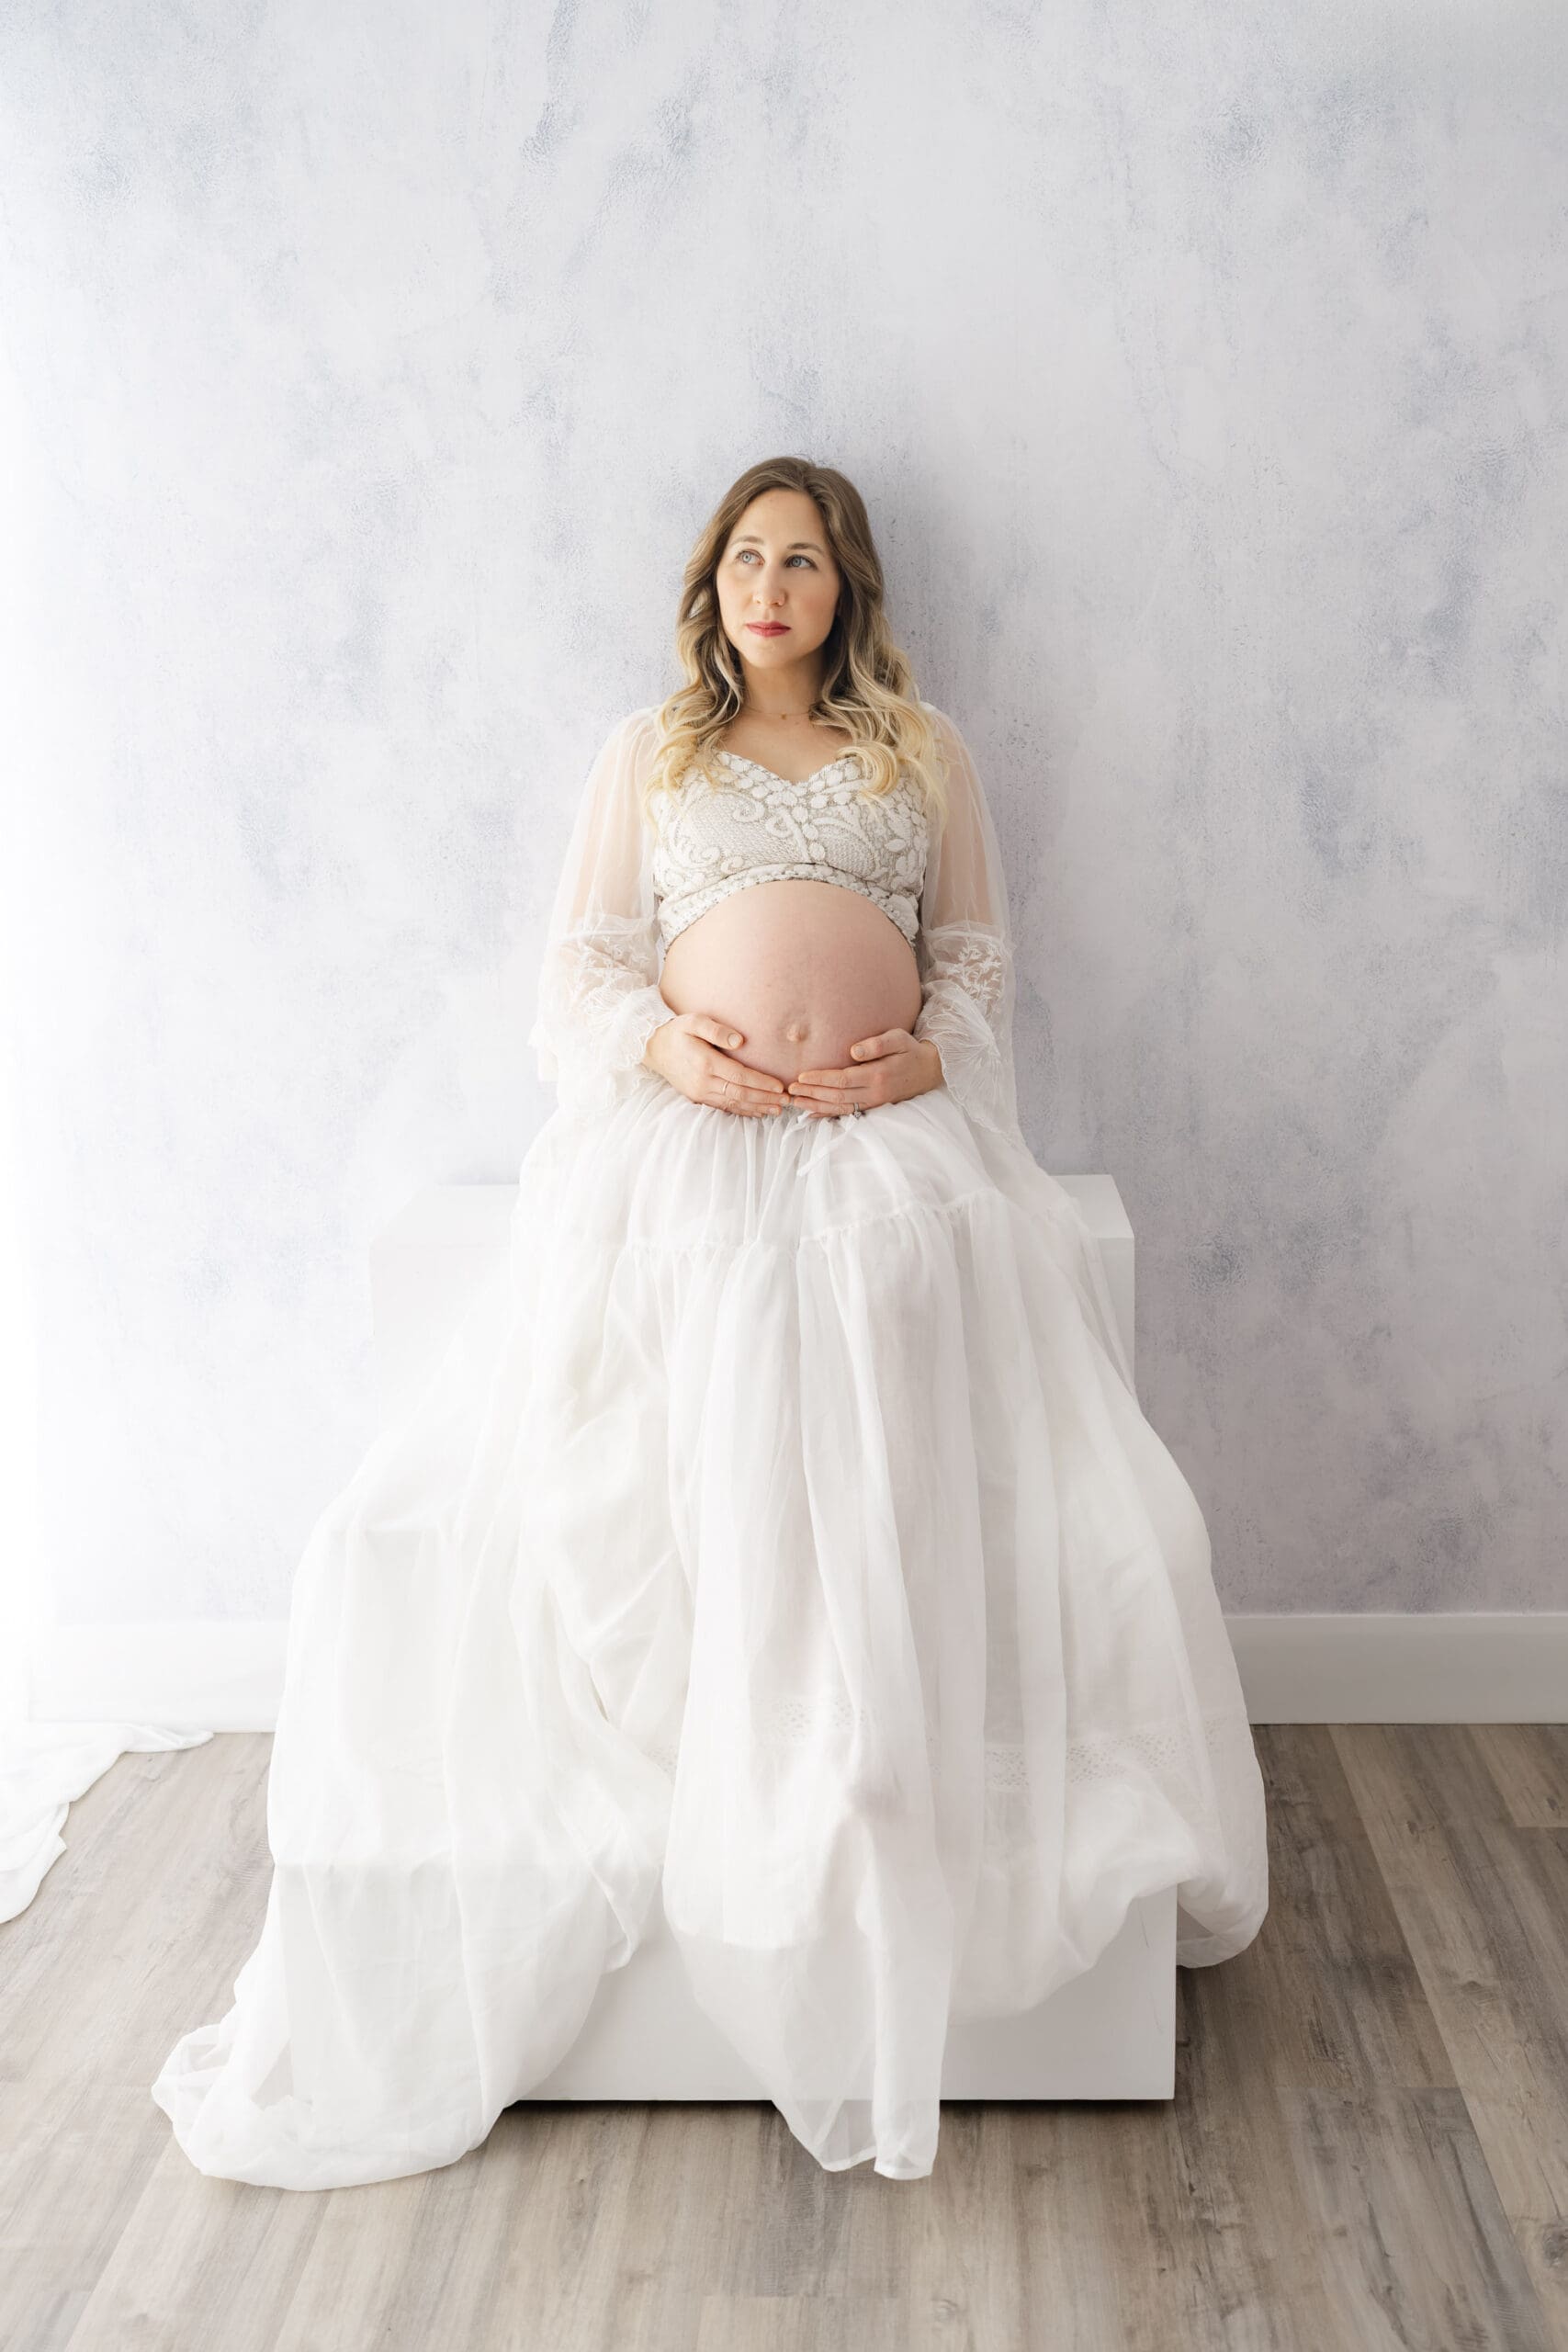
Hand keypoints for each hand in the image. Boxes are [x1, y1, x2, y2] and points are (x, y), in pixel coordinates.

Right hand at [643, 1013, 789, 1117]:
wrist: (654, 1048)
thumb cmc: (677, 1031)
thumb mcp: (694, 1021)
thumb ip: (716, 1030)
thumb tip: (739, 1041)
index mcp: (705, 1063)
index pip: (740, 1077)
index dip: (762, 1083)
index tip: (780, 1086)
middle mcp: (703, 1082)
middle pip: (740, 1093)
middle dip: (765, 1098)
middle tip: (787, 1101)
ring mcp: (700, 1093)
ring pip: (734, 1104)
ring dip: (757, 1107)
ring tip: (777, 1109)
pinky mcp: (698, 1097)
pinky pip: (724, 1107)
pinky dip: (742, 1110)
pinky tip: (757, 1111)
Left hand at [785, 1031, 943, 1118]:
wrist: (928, 1071)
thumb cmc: (910, 1051)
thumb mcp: (899, 1039)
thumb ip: (877, 1044)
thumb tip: (854, 1050)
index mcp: (877, 1076)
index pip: (842, 1080)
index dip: (820, 1079)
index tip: (801, 1076)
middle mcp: (874, 1093)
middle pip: (836, 1097)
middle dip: (811, 1093)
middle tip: (789, 1090)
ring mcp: (873, 1103)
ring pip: (839, 1108)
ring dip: (815, 1106)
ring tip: (794, 1102)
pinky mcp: (872, 1106)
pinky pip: (846, 1113)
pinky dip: (827, 1114)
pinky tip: (812, 1113)